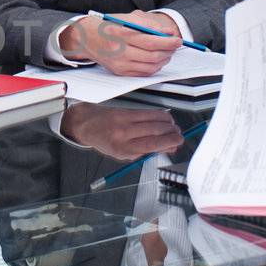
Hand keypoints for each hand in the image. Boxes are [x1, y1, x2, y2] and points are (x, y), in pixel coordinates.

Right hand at [59, 13, 180, 76]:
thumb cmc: (107, 26)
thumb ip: (148, 24)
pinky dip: (154, 68)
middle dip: (168, 51)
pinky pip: (142, 73)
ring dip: (163, 60)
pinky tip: (156, 60)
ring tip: (166, 53)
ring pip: (150, 67)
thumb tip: (168, 32)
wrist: (86, 38)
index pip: (151, 41)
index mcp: (122, 34)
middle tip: (174, 46)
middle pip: (152, 56)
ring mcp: (119, 63)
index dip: (168, 42)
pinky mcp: (119, 72)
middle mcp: (120, 51)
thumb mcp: (127, 18)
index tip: (177, 40)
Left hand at [60, 102, 182, 159]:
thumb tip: (168, 148)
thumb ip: (145, 152)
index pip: (152, 146)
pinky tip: (164, 119)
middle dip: (172, 133)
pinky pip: (148, 112)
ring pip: (155, 120)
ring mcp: (124, 121)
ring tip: (173, 127)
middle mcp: (123, 134)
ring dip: (169, 123)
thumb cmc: (105, 141)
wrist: (87, 124)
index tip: (178, 143)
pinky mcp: (126, 111)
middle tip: (178, 135)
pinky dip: (160, 116)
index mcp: (123, 149)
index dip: (169, 143)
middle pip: (156, 131)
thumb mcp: (123, 154)